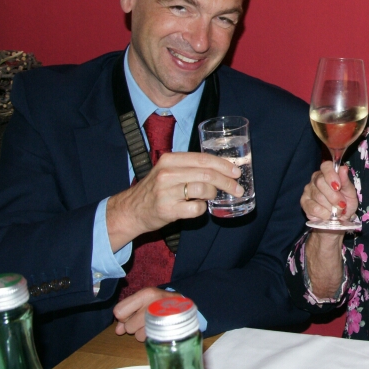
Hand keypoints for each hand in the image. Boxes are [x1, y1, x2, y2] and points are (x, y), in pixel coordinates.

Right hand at [106, 151, 242, 250]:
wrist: (131, 210)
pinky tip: (198, 208)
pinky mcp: (168, 210)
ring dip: (213, 194)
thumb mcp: (168, 170)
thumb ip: (190, 166)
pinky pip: (196, 208)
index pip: (203, 159)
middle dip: (227, 181)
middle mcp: (167, 173)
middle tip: (237, 189)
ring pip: (203, 189)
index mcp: (170, 159)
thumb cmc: (156, 189)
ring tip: (212, 196)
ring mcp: (166, 192)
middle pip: (207, 174)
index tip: (236, 171)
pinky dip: (202, 209)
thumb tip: (223, 168)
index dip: (223, 165)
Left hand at [114, 287, 176, 341]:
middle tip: (145, 319)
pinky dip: (150, 336)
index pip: (119, 311)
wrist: (187, 307)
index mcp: (146, 294)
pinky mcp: (165, 331)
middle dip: (134, 326)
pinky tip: (157, 329)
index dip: (124, 315)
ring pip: (137, 335)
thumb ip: (128, 312)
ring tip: (153, 323)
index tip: (133, 313)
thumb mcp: (146, 300)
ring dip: (143, 332)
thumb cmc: (162, 302)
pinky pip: (147, 340)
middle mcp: (152, 305)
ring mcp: (159, 319)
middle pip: (128, 326)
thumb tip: (118, 330)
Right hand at [300, 161, 357, 297]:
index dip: (331, 175)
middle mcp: (316, 179)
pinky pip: (312, 207)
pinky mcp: (304, 202)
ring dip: (330, 207)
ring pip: (317, 196)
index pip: (326, 166)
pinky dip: (323, 213)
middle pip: (320, 182)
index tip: (338, 186)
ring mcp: (308, 190)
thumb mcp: (351, 195)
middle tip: (341, 206)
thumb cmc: (345, 206)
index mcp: (329, 173)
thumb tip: (344, 168)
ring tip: (336, 212)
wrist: (337, 224)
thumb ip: (346, 182)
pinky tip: (328, 216)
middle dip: (333, 196)